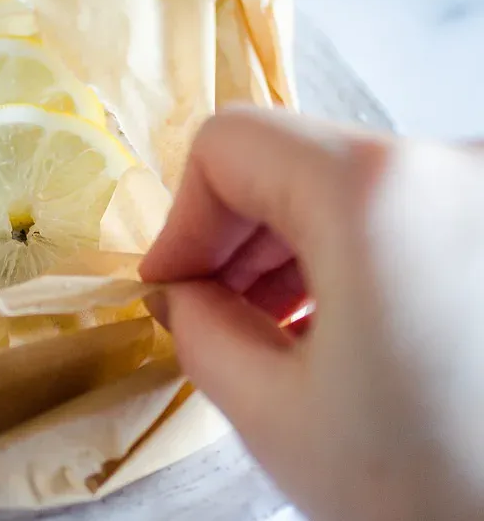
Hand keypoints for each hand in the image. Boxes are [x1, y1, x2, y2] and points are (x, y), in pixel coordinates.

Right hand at [140, 107, 483, 520]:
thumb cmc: (444, 489)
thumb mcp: (276, 417)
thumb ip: (198, 329)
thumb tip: (186, 292)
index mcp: (378, 192)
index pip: (231, 144)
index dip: (182, 219)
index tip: (176, 288)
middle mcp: (458, 163)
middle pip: (296, 162)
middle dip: (238, 241)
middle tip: (220, 320)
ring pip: (357, 188)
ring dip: (299, 251)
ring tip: (292, 337)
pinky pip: (414, 212)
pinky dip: (364, 257)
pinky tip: (360, 332)